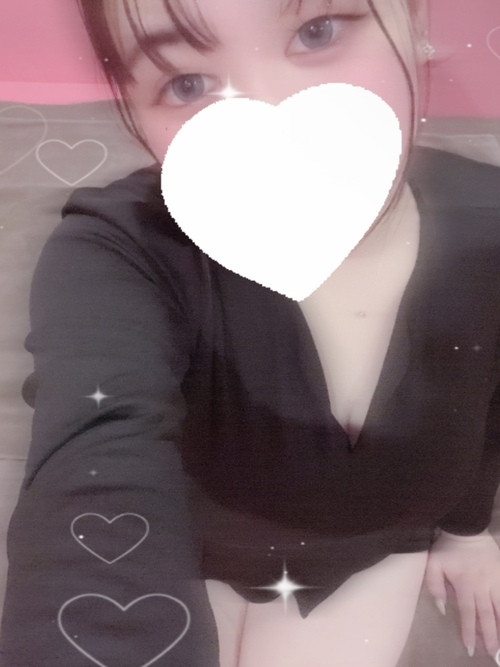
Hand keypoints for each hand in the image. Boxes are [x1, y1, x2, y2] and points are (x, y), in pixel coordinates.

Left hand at [425, 528, 499, 660]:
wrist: (467, 527)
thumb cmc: (447, 547)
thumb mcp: (433, 564)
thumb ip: (435, 586)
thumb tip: (442, 608)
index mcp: (464, 584)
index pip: (467, 612)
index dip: (469, 631)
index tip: (471, 649)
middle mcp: (482, 586)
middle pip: (487, 615)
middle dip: (489, 636)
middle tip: (492, 653)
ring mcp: (495, 580)